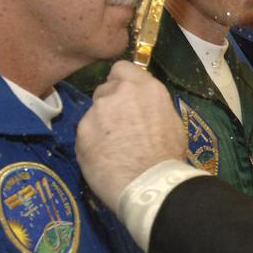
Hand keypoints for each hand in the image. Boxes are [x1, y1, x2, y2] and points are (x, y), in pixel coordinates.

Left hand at [76, 61, 184, 206]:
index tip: (125, 96)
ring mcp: (97, 110)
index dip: (121, 82)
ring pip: (93, 111)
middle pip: (105, 89)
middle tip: (119, 126)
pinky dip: (91, 142)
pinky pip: (85, 132)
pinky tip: (103, 158)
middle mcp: (119, 92)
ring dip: (100, 123)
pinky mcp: (82, 131)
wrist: (150, 184)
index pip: (122, 67)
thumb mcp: (171, 121)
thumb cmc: (169, 156)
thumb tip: (143, 108)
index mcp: (146, 87)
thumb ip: (152, 106)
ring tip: (111, 147)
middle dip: (110, 103)